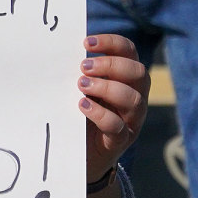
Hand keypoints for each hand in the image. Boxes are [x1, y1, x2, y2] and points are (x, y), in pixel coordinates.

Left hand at [78, 34, 148, 183]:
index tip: (86, 42)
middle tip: (83, 66)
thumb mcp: (82, 89)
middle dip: (111, 65)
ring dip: (107, 87)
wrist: (82, 155)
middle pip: (139, 73)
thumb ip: (81, 72)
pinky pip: (118, 127)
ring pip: (134, 99)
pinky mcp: (120, 141)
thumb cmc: (80, 114)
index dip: (112, 43)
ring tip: (81, 85)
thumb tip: (59, 47)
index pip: (129, 53)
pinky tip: (82, 105)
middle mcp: (135, 97)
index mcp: (126, 79)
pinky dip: (100, 114)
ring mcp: (131, 121)